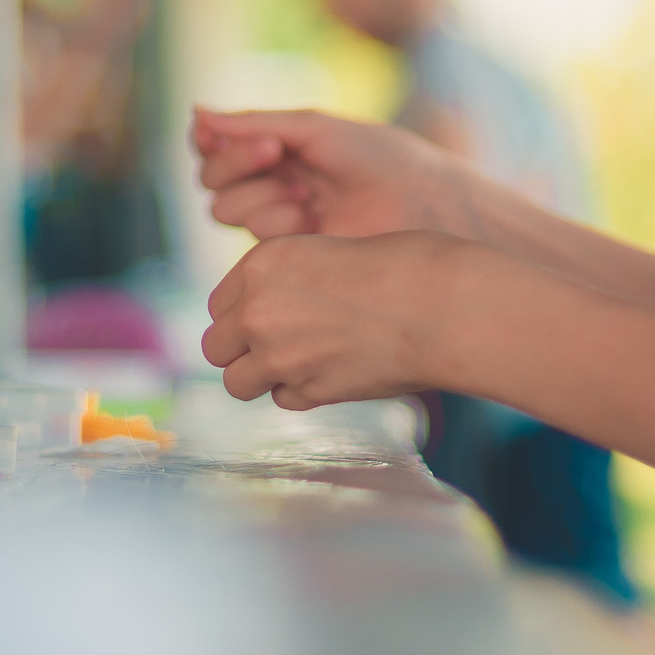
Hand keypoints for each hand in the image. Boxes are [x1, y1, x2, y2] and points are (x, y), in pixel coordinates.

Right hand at [191, 106, 473, 242]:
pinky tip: (315, 218)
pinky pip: (253, 236)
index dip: (215, 140)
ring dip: (263, 194)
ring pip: (225, 209)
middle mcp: (271, 184)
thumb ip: (252, 123)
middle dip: (238, 162)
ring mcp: (278, 220)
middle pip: (213, 179)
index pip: (219, 145)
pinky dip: (279, 221)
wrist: (421, 203)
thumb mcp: (313, 129)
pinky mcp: (288, 255)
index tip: (221, 133)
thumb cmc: (377, 158)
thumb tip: (194, 111)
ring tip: (309, 193)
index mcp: (278, 148)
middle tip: (277, 153)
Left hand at [201, 230, 479, 409]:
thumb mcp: (324, 254)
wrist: (438, 303)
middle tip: (278, 348)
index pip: (220, 305)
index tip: (271, 319)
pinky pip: (283, 400)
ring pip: (236, 382)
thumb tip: (255, 320)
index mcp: (262, 263)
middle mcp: (258, 309)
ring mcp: (278, 354)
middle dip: (241, 350)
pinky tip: (336, 372)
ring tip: (302, 365)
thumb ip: (283, 285)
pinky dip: (303, 393)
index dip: (243, 315)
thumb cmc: (398, 268)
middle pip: (216, 346)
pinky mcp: (307, 391)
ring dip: (263, 377)